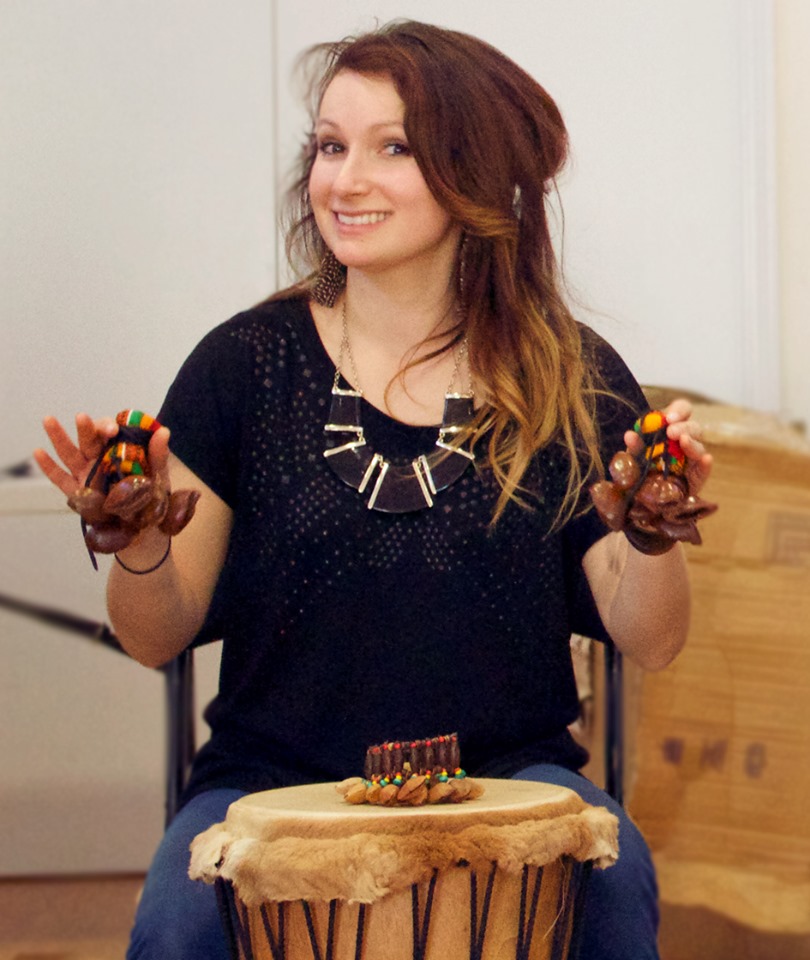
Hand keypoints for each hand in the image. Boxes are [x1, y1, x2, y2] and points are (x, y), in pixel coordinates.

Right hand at [33, 413, 170, 496]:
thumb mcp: (158, 475)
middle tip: (82, 418)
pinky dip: (48, 467)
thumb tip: (163, 431)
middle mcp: (98, 459)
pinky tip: (38, 452)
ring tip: (48, 420)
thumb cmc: (151, 496)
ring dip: (59, 437)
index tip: (113, 430)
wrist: (144, 526)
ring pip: (69, 453)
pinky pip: (60, 479)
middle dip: (85, 429)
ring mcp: (85, 474)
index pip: (108, 432)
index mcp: (117, 450)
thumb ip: (158, 455)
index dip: (107, 427)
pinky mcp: (77, 492)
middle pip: (88, 440)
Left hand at [624, 398, 712, 494]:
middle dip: (683, 427)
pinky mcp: (695, 480)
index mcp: (669, 430)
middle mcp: (683, 442)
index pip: (682, 411)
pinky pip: (703, 471)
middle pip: (693, 428)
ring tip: (683, 441)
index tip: (669, 418)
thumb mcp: (633, 458)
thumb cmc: (637, 472)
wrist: (638, 500)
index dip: (679, 410)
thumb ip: (634, 447)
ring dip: (692, 443)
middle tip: (671, 432)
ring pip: (699, 447)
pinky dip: (705, 465)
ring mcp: (691, 461)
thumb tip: (630, 435)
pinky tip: (705, 459)